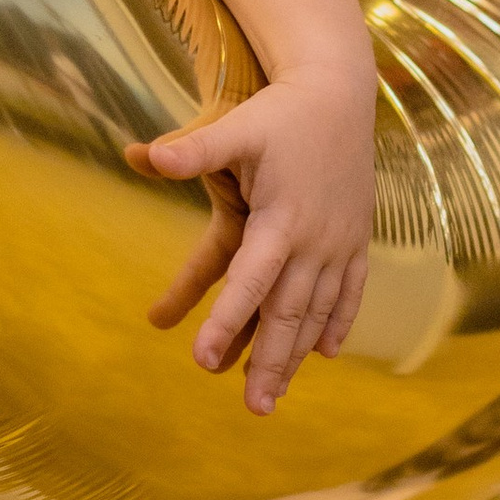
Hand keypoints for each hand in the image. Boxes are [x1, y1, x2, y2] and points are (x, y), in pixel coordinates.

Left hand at [131, 64, 373, 414]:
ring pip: (317, 311)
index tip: (201, 359)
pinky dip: (338, 323)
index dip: (227, 321)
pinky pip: (349, 291)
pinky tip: (325, 354)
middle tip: (252, 408)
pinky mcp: (356, 238)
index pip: (250, 281)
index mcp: (282, 218)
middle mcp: (314, 239)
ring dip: (297, 355)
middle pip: (289, 313)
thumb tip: (144, 155)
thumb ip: (193, 149)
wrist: (340, 91)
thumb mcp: (236, 126)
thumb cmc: (280, 111)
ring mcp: (340, 242)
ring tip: (276, 395)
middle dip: (270, 362)